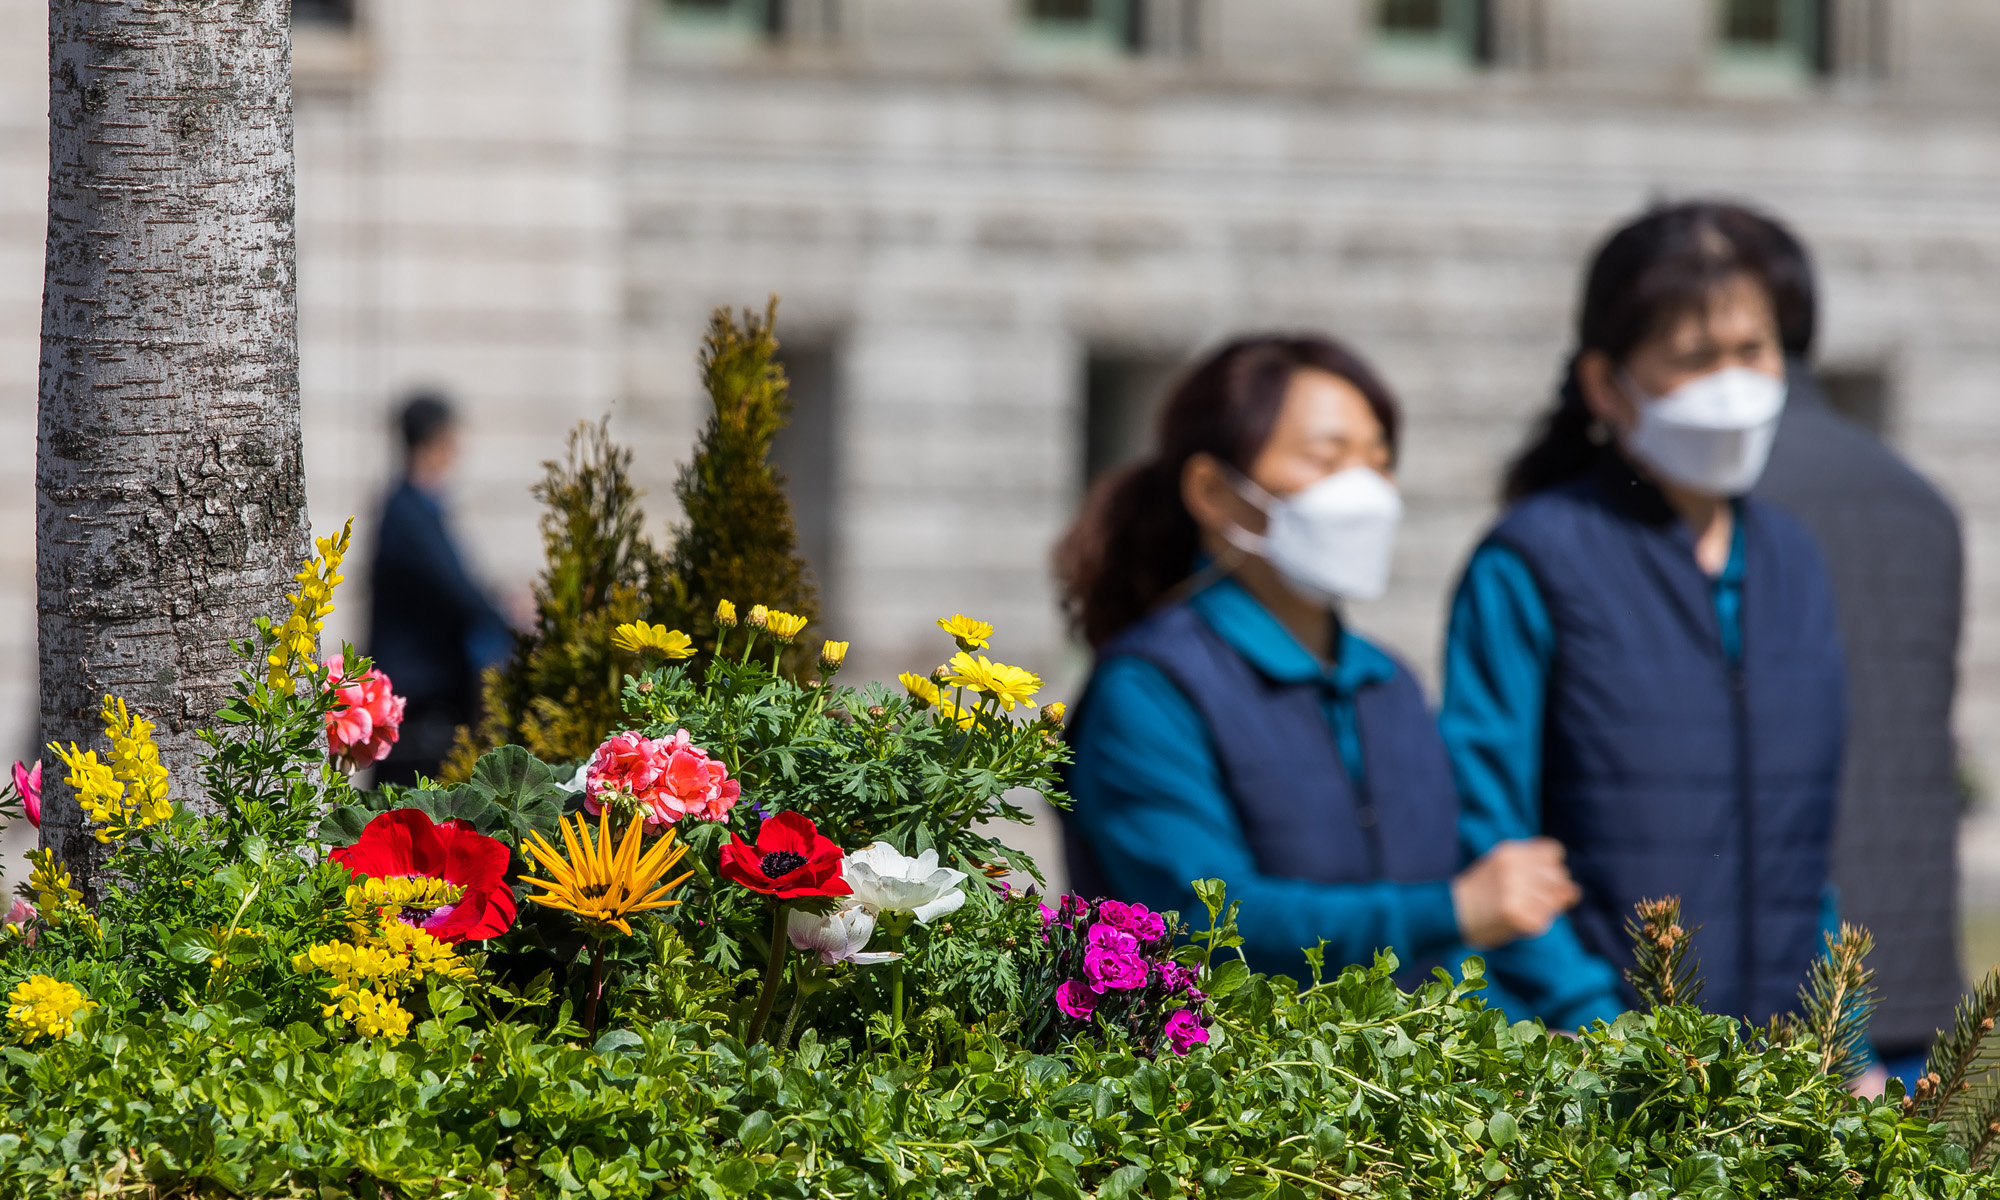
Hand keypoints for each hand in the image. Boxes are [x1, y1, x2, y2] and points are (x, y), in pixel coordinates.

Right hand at [1451, 837, 1581, 948]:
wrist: (1449, 912)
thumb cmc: (1480, 890)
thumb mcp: (1502, 866)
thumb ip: (1535, 870)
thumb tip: (1575, 891)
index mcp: (1510, 852)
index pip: (1555, 852)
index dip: (1551, 866)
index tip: (1537, 875)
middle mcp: (1515, 870)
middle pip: (1559, 876)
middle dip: (1551, 888)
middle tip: (1527, 897)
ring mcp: (1517, 894)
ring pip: (1555, 900)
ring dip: (1544, 907)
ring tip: (1521, 909)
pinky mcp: (1518, 917)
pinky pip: (1545, 920)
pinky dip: (1537, 923)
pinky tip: (1518, 921)